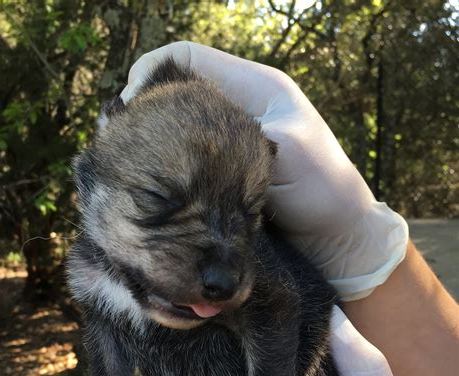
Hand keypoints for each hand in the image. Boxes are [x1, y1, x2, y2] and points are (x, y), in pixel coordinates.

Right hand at [120, 41, 407, 300]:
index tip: (129, 104)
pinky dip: (169, 164)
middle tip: (124, 137)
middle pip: (176, 89)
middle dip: (146, 107)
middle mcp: (236, 107)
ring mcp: (228, 140)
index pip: (186, 57)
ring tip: (133, 159)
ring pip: (178, 124)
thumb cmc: (322, 190)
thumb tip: (179, 130)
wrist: (334, 235)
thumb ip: (236, 129)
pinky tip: (158, 181)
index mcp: (253, 87)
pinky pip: (186, 158)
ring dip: (154, 137)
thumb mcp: (285, 148)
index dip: (150, 71)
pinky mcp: (224, 171)